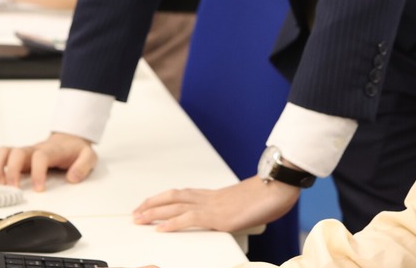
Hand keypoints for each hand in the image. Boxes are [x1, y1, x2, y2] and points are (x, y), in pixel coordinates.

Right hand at [0, 132, 97, 190]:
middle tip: (15, 190)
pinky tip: (0, 182)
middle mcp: (35, 149)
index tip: (39, 189)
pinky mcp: (20, 158)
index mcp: (52, 150)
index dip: (37, 172)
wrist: (70, 139)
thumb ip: (84, 165)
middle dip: (12, 171)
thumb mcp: (89, 155)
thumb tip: (72, 178)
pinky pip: (2, 157)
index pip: (40, 156)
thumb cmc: (76, 149)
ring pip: (5, 152)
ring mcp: (26, 153)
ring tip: (1, 186)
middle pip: (17, 152)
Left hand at [133, 175, 300, 232]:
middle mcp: (210, 197)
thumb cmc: (269, 195)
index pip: (183, 194)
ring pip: (175, 206)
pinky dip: (172, 224)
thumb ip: (236, 213)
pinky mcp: (218, 216)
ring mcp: (213, 205)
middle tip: (135, 211)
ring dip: (154, 212)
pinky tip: (160, 229)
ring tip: (138, 218)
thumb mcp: (247, 207)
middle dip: (152, 204)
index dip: (165, 199)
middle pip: (173, 197)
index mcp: (215, 195)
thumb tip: (236, 219)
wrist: (279, 186)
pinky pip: (189, 219)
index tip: (151, 203)